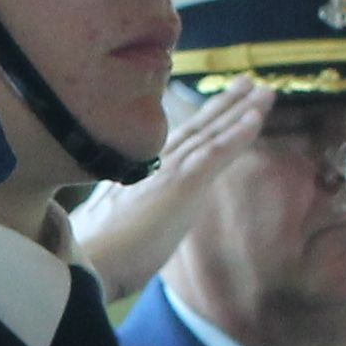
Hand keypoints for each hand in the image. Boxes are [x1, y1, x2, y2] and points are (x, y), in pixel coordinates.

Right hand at [67, 80, 272, 303]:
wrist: (83, 262)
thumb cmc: (92, 252)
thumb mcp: (111, 223)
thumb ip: (126, 212)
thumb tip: (125, 219)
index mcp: (140, 171)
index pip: (179, 142)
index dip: (202, 120)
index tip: (222, 103)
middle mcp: (154, 163)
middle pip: (197, 129)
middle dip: (225, 105)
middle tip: (249, 82)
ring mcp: (167, 170)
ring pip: (211, 134)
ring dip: (238, 111)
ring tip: (262, 91)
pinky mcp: (179, 184)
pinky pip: (215, 153)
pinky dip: (236, 134)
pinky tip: (254, 118)